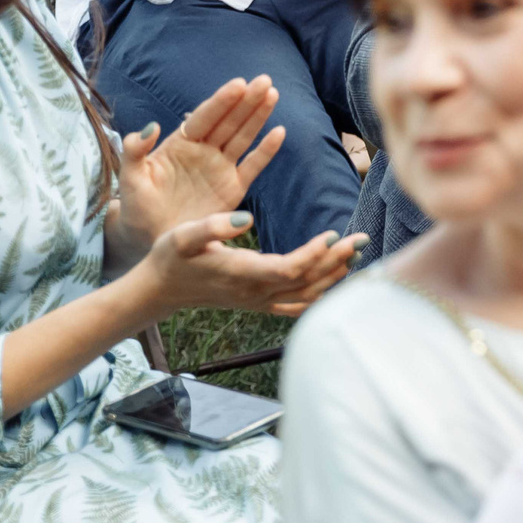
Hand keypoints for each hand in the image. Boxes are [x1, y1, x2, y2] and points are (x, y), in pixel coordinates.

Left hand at [110, 75, 286, 256]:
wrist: (150, 238)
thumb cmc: (137, 207)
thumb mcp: (130, 179)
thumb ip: (135, 151)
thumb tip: (152, 126)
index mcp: (180, 144)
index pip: (204, 117)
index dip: (221, 101)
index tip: (238, 84)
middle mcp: (204, 150)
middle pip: (229, 121)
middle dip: (246, 100)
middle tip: (264, 80)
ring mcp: (220, 168)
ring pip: (243, 136)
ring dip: (258, 116)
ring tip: (272, 93)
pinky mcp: (233, 188)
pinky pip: (253, 166)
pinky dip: (266, 150)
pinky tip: (279, 132)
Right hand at [135, 210, 362, 318]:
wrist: (161, 289)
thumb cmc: (171, 257)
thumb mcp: (183, 235)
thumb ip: (213, 226)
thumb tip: (245, 217)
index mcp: (242, 274)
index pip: (290, 269)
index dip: (315, 255)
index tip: (333, 234)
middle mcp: (255, 292)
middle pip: (307, 282)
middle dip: (337, 261)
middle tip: (362, 238)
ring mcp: (259, 302)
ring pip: (307, 296)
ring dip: (334, 276)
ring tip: (356, 253)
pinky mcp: (259, 303)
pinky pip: (297, 305)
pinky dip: (321, 293)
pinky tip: (336, 278)